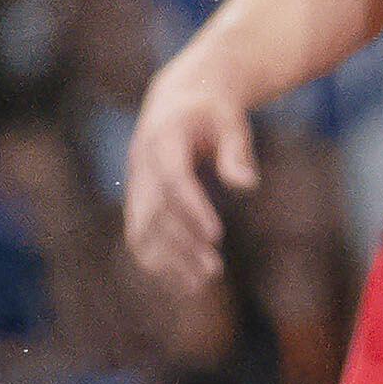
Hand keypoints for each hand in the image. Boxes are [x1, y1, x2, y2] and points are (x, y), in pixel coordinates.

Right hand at [123, 54, 259, 295]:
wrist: (178, 100)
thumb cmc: (212, 112)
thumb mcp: (231, 121)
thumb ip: (236, 151)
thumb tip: (247, 184)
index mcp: (163, 137)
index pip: (174, 179)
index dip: (192, 208)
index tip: (216, 236)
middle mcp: (141, 162)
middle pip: (155, 210)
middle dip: (182, 243)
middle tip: (214, 269)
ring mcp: (135, 183)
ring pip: (141, 229)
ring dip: (168, 260)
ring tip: (201, 283)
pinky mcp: (136, 200)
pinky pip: (140, 236)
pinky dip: (158, 263)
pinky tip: (186, 284)